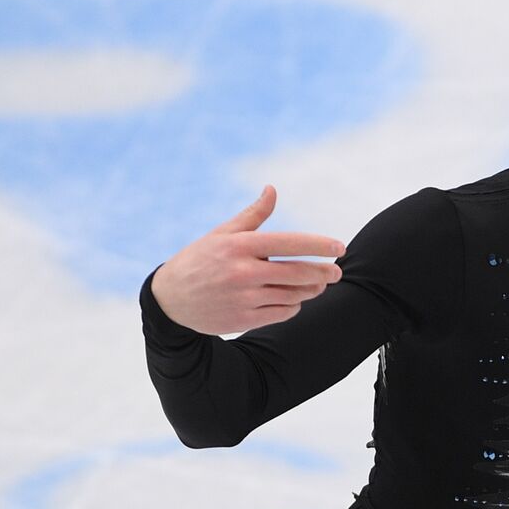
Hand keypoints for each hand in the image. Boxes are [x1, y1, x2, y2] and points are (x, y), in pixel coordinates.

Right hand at [150, 185, 345, 334]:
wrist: (169, 300)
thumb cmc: (201, 259)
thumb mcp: (222, 234)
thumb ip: (253, 215)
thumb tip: (273, 189)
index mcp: (240, 246)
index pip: (290, 243)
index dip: (319, 245)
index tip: (340, 248)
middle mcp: (243, 272)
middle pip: (298, 273)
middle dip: (324, 272)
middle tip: (337, 272)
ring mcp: (244, 298)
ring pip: (294, 295)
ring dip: (311, 289)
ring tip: (318, 284)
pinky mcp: (243, 320)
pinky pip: (282, 312)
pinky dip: (293, 306)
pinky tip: (293, 299)